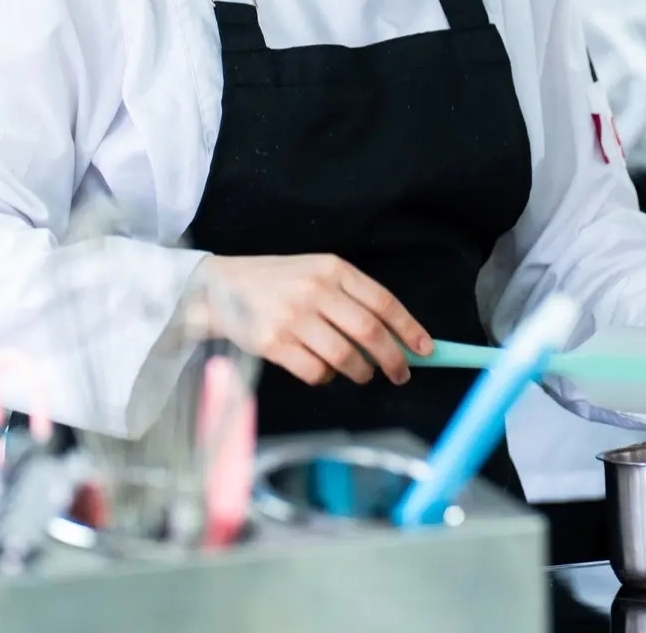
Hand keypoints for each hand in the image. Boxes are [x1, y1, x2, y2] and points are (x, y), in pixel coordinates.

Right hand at [197, 254, 431, 386]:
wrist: (219, 289)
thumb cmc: (277, 284)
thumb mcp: (315, 274)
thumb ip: (352, 299)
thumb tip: (396, 338)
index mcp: (332, 268)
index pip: (383, 301)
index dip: (409, 328)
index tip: (426, 349)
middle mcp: (314, 290)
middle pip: (370, 332)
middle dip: (393, 359)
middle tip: (400, 374)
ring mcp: (292, 317)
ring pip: (346, 357)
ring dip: (361, 373)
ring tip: (361, 374)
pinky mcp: (273, 343)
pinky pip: (316, 372)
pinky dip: (327, 378)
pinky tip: (324, 371)